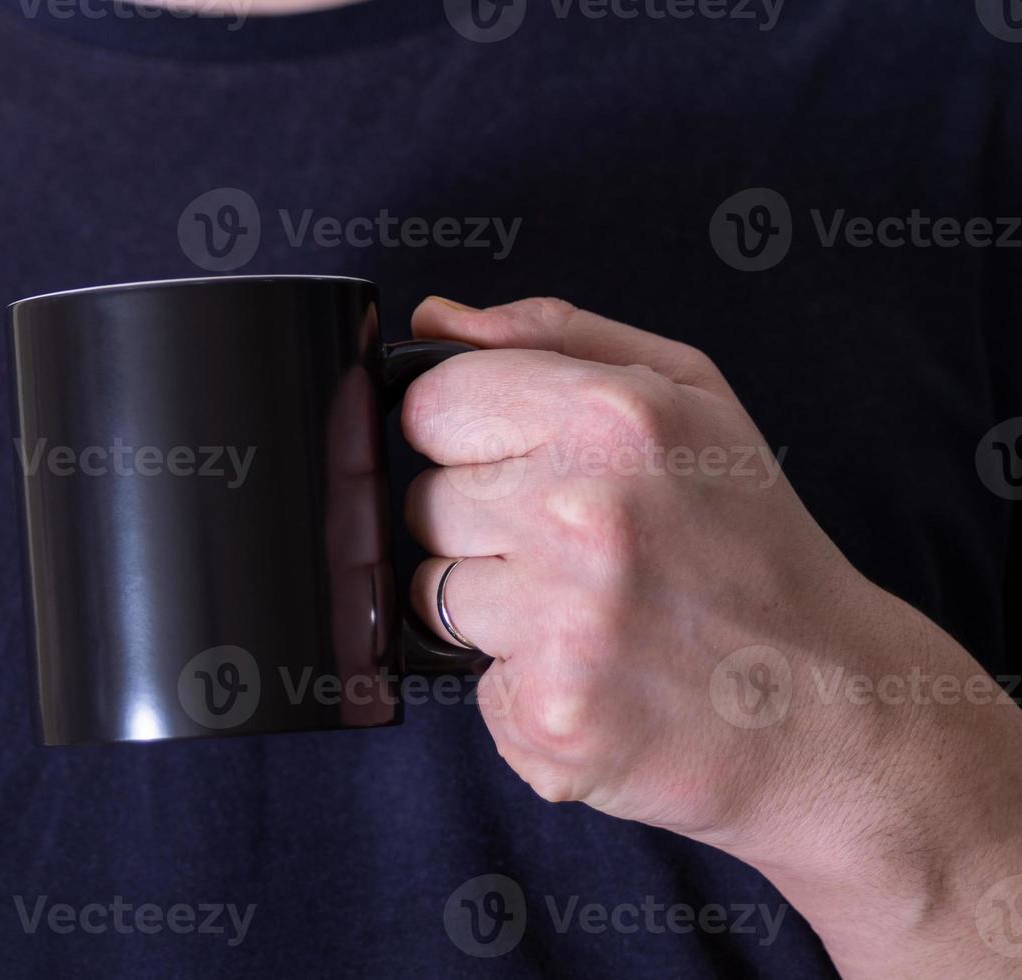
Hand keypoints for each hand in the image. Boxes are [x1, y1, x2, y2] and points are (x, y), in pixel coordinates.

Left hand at [402, 295, 1021, 977]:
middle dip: (484, 520)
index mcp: (611, 418)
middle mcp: (580, 517)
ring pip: (431, 591)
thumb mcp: (688, 395)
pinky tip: (594, 673)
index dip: (464, 431)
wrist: (830, 709)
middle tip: (579, 546)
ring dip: (492, 604)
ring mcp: (562, 626)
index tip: (514, 459)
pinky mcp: (548, 718)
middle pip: (425, 500)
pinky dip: (518, 680)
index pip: (431, 403)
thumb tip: (431, 321)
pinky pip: (466, 679)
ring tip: (588, 611)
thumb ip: (550, 336)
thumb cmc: (752, 541)